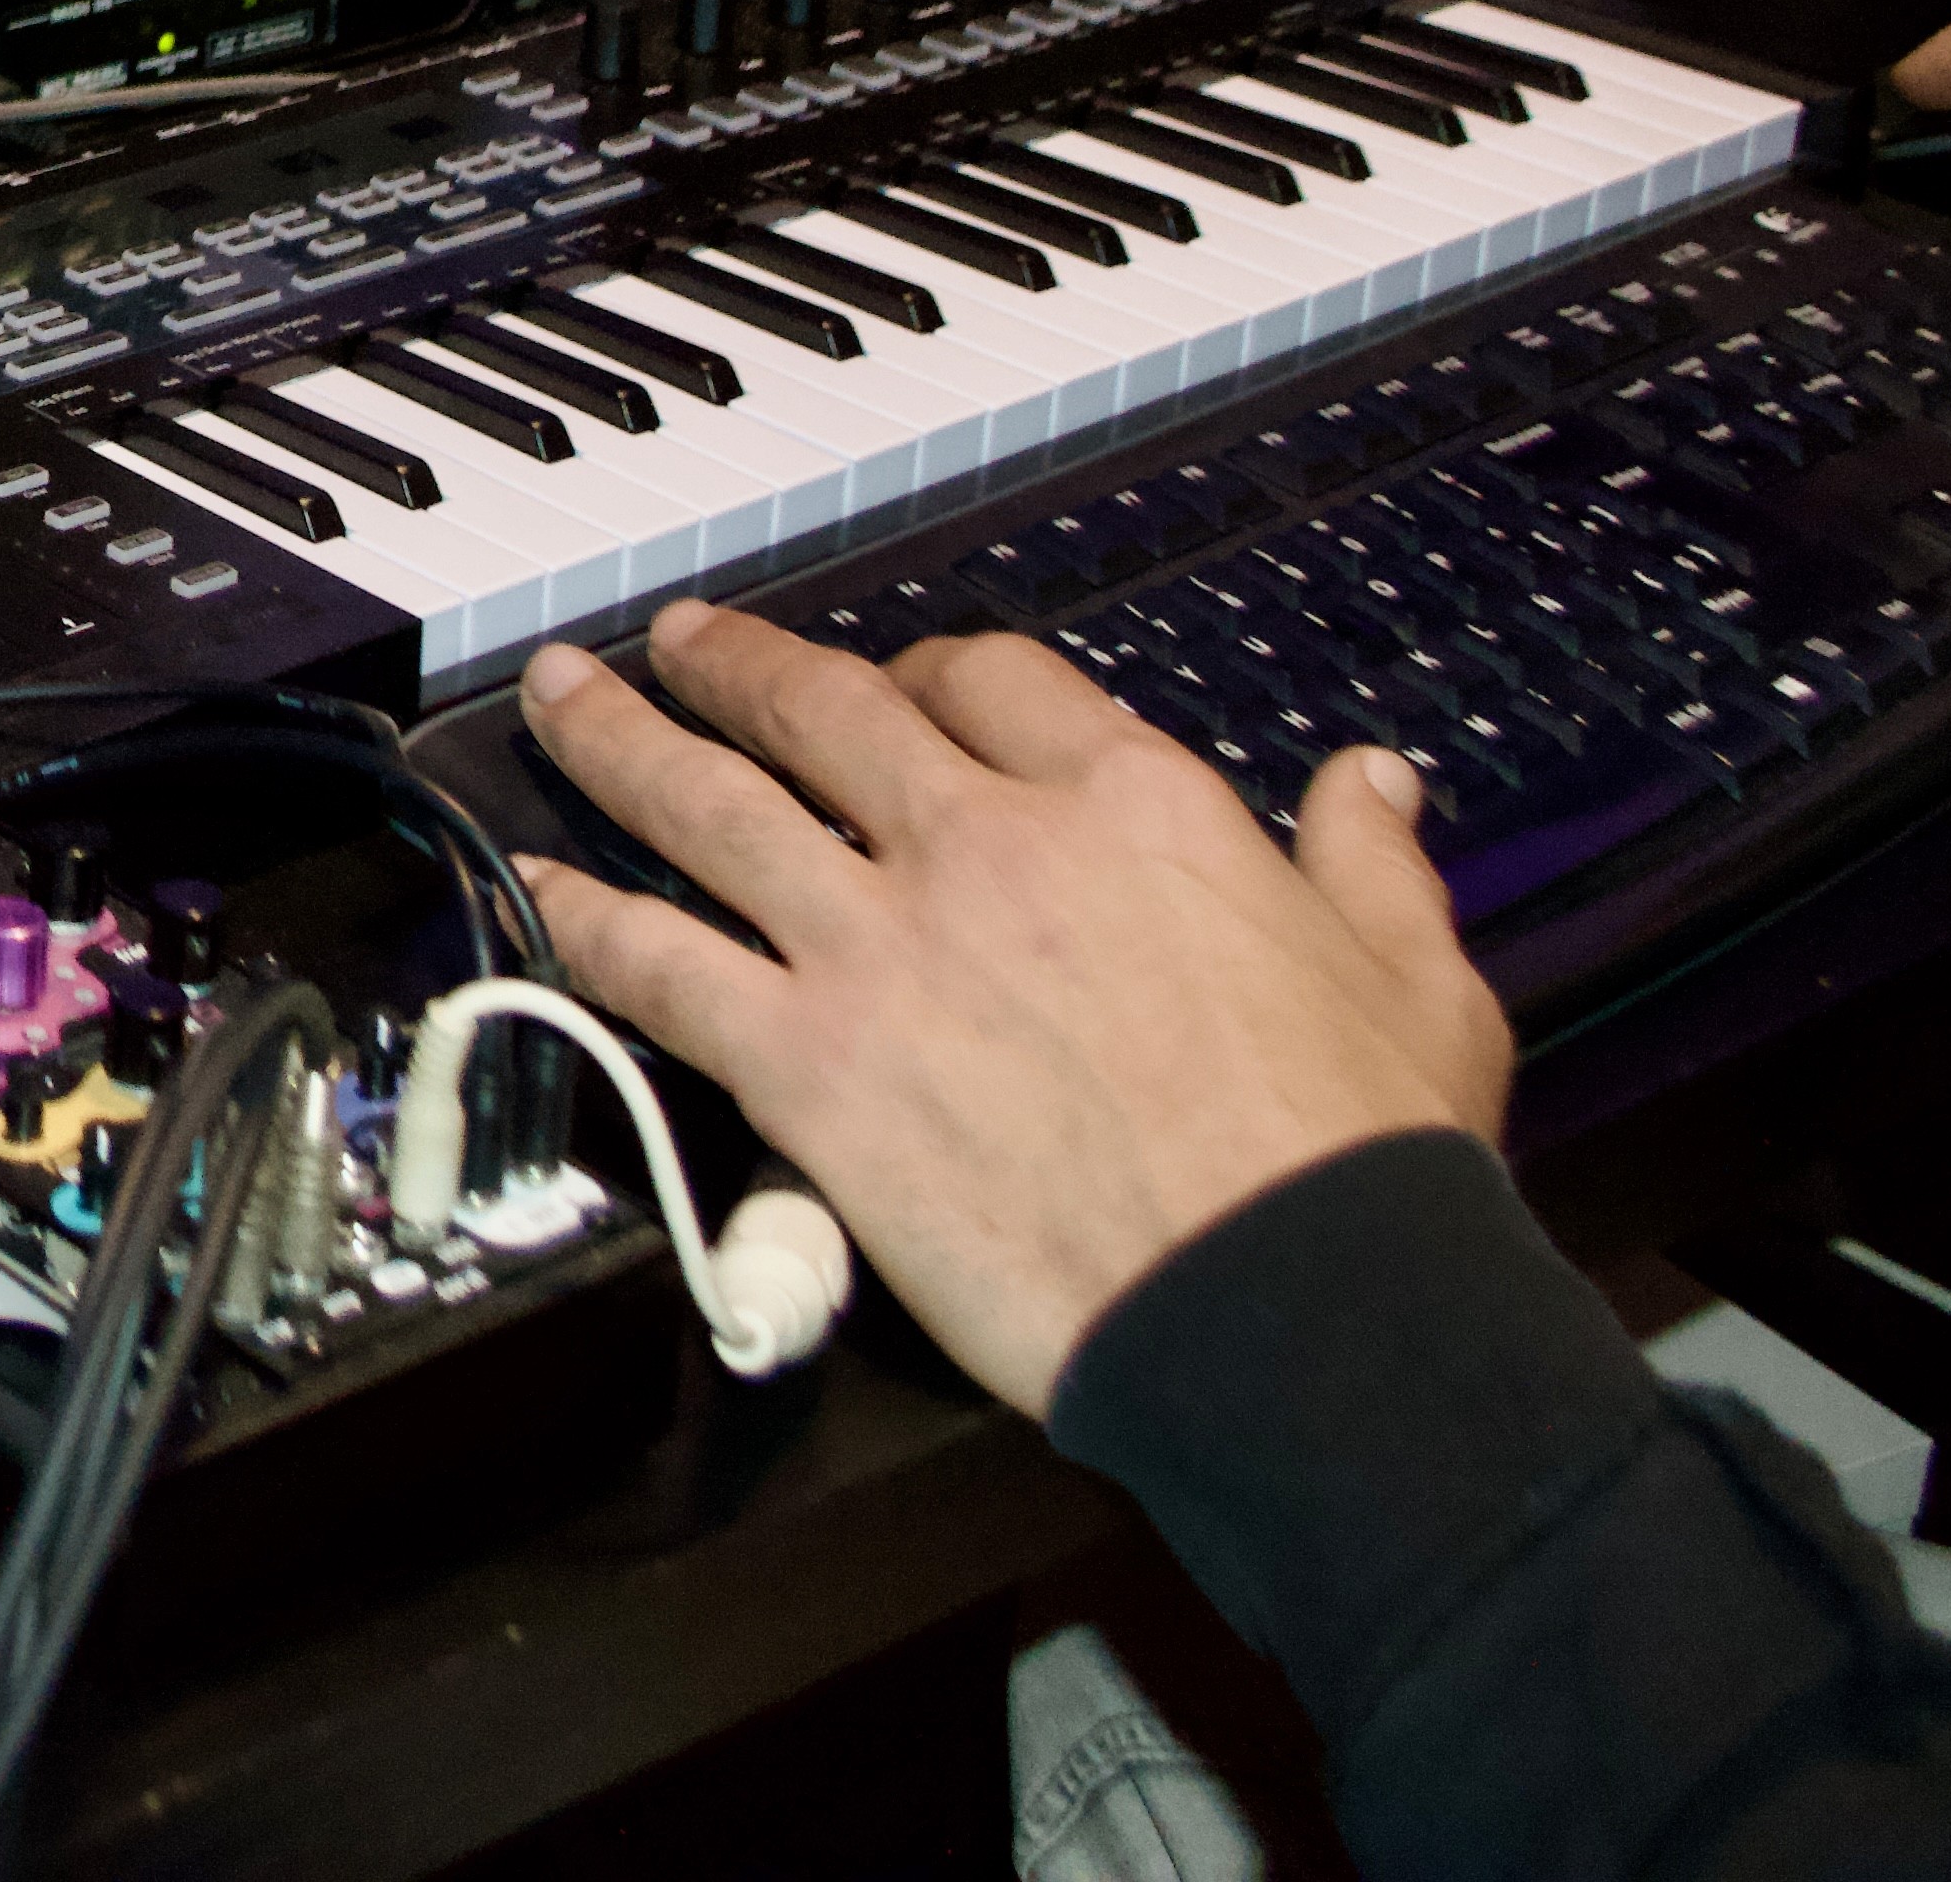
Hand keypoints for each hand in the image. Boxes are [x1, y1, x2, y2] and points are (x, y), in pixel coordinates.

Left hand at [511, 598, 1510, 1417]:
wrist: (1293, 1305)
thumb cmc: (1360, 1161)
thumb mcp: (1411, 978)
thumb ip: (1371, 865)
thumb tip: (1372, 783)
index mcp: (1131, 807)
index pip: (994, 682)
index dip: (931, 672)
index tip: (901, 681)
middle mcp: (986, 846)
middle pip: (821, 713)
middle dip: (736, 668)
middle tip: (678, 644)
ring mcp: (881, 948)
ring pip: (712, 806)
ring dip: (623, 742)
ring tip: (563, 700)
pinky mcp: (809, 1066)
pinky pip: (663, 968)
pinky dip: (588, 921)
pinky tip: (539, 892)